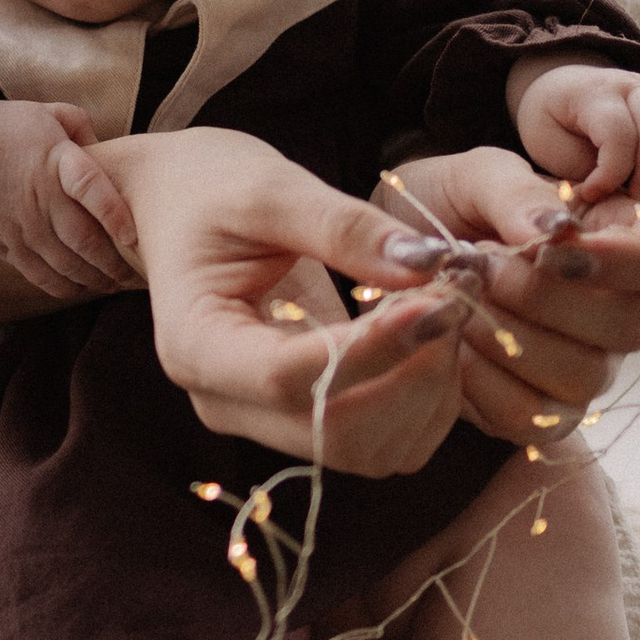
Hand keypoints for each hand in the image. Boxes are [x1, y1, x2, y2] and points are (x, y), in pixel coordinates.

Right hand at [0, 99, 137, 297]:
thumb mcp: (42, 113)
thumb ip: (79, 126)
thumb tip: (106, 152)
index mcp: (53, 159)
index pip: (90, 187)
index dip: (114, 213)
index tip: (133, 235)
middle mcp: (39, 196)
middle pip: (83, 239)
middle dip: (112, 262)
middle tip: (131, 273)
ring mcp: (20, 225)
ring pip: (64, 264)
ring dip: (93, 279)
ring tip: (112, 284)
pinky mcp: (4, 245)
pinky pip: (38, 275)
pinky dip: (63, 287)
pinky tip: (79, 288)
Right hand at [91, 128, 477, 467]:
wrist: (185, 203)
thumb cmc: (212, 188)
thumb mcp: (271, 188)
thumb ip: (345, 227)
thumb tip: (427, 264)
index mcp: (196, 345)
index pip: (287, 379)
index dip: (372, 349)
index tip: (436, 298)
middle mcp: (226, 401)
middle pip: (337, 433)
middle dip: (413, 373)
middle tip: (455, 295)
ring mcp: (265, 420)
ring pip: (370, 451)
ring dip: (428, 391)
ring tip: (445, 309)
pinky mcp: (306, 419)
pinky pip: (384, 443)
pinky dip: (426, 402)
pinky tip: (431, 337)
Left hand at [380, 146, 639, 443]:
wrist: (389, 257)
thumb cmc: (450, 206)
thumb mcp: (475, 177)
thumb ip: (517, 194)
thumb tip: (557, 227)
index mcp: (625, 240)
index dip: (635, 260)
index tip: (557, 247)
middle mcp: (621, 308)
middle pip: (636, 324)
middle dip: (548, 297)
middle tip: (481, 265)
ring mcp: (587, 366)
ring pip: (585, 376)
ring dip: (511, 336)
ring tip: (458, 299)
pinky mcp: (541, 411)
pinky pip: (532, 417)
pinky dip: (483, 382)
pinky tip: (450, 343)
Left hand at [506, 56, 639, 208]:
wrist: (563, 93)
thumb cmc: (552, 123)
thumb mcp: (548, 144)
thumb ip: (581, 168)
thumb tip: (615, 199)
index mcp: (595, 91)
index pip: (618, 130)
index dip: (610, 172)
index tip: (592, 194)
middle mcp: (634, 87)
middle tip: (633, 207)